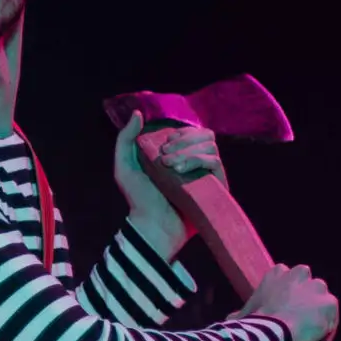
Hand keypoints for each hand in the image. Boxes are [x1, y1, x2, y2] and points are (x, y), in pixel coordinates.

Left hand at [113, 113, 222, 256]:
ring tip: (170, 167)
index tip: (164, 144)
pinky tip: (180, 170)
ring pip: (210, 145)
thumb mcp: (124, 166)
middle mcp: (196, 163)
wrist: (152, 226)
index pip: (191, 131)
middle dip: (184, 140)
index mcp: (179, 155)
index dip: (180, 133)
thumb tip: (138, 113)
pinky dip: (197, 160)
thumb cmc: (138, 199)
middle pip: (204, 134)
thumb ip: (126, 139)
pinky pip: (215, 162)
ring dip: (188, 151)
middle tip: (164, 157)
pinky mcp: (216, 186)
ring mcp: (207, 175)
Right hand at [239, 262, 338, 340]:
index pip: (287, 277)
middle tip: (297, 319)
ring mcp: (317, 287)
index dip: (286, 294)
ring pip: (321, 299)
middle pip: (307, 285)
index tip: (282, 309)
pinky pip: (332, 316)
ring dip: (317, 311)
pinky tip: (319, 338)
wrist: (274, 332)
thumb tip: (230, 321)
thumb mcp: (241, 314)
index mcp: (277, 272)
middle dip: (305, 298)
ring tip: (309, 331)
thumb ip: (239, 314)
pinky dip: (327, 326)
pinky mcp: (330, 302)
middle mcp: (300, 273)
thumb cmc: (254, 322)